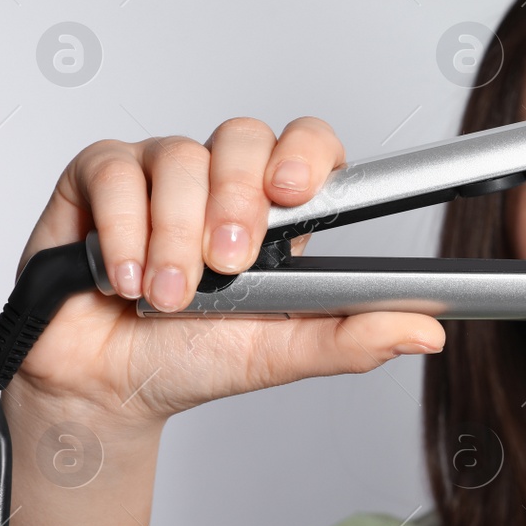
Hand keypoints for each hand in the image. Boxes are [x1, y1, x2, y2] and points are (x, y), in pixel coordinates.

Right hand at [6, 116, 443, 424]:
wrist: (104, 388)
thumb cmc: (191, 359)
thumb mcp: (277, 354)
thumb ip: (349, 339)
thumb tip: (426, 333)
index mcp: (274, 213)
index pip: (307, 145)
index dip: (306, 153)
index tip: (294, 190)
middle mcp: (220, 180)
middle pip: (245, 137)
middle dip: (238, 201)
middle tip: (227, 264)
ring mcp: (160, 172)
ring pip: (181, 158)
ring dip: (176, 236)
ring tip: (169, 295)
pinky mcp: (99, 177)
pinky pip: (116, 171)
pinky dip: (123, 230)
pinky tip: (123, 277)